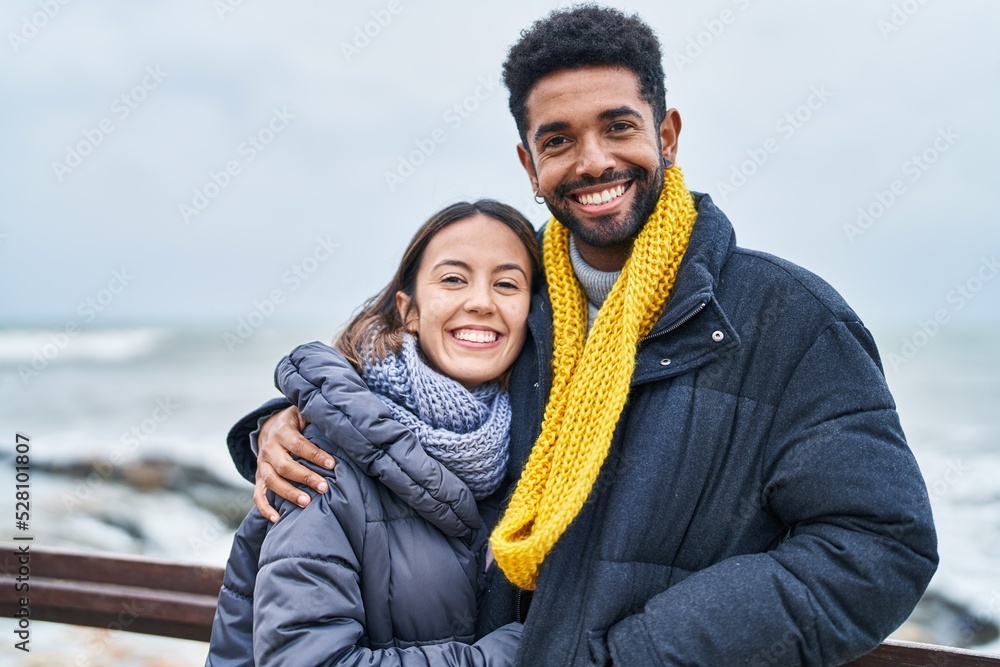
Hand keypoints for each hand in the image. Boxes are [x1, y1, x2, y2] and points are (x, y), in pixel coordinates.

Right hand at [254, 406, 334, 521]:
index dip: (314, 455)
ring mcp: (262, 465)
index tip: (332, 464)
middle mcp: (269, 449)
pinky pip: (257, 495)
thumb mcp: (303, 413)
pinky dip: (265, 508)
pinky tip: (277, 518)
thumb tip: (335, 421)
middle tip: (323, 487)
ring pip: (272, 481)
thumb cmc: (295, 422)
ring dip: (289, 493)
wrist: (270, 426)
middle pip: (285, 466)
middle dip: (305, 477)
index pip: (298, 444)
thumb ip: (315, 416)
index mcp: (282, 432)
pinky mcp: (258, 478)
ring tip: (307, 503)